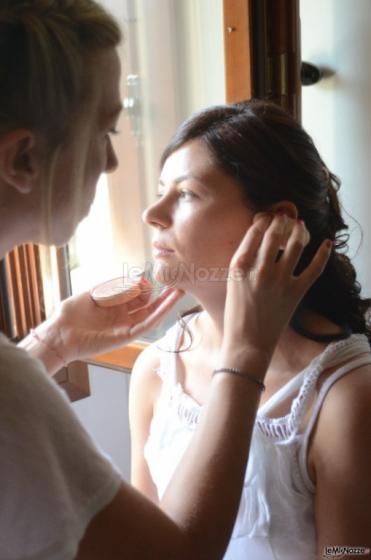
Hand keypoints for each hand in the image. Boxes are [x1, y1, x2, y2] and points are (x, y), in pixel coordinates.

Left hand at [36, 279, 183, 367]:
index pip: (136, 295)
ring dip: (166, 303)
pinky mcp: (126, 336)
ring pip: (151, 314)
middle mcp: (122, 317)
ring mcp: (125, 326)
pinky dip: (159, 314)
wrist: (60, 334)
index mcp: (114, 307)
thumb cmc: (70, 314)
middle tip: (175, 281)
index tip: (146, 279)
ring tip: (179, 290)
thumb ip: (112, 287)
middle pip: (147, 305)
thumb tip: (135, 281)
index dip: (144, 286)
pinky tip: (169, 303)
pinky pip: (146, 324)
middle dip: (162, 294)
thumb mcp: (92, 293)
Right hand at [221, 213, 330, 372]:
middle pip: (275, 235)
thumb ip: (244, 263)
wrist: (247, 343)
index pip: (255, 233)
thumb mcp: (232, 283)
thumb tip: (259, 242)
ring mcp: (280, 281)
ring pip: (296, 245)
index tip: (268, 216)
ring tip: (300, 225)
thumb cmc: (236, 314)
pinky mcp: (296, 292)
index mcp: (239, 266)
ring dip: (300, 231)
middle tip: (284, 216)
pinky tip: (327, 243)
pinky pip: (314, 268)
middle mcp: (261, 270)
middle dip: (281, 221)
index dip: (264, 220)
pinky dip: (323, 254)